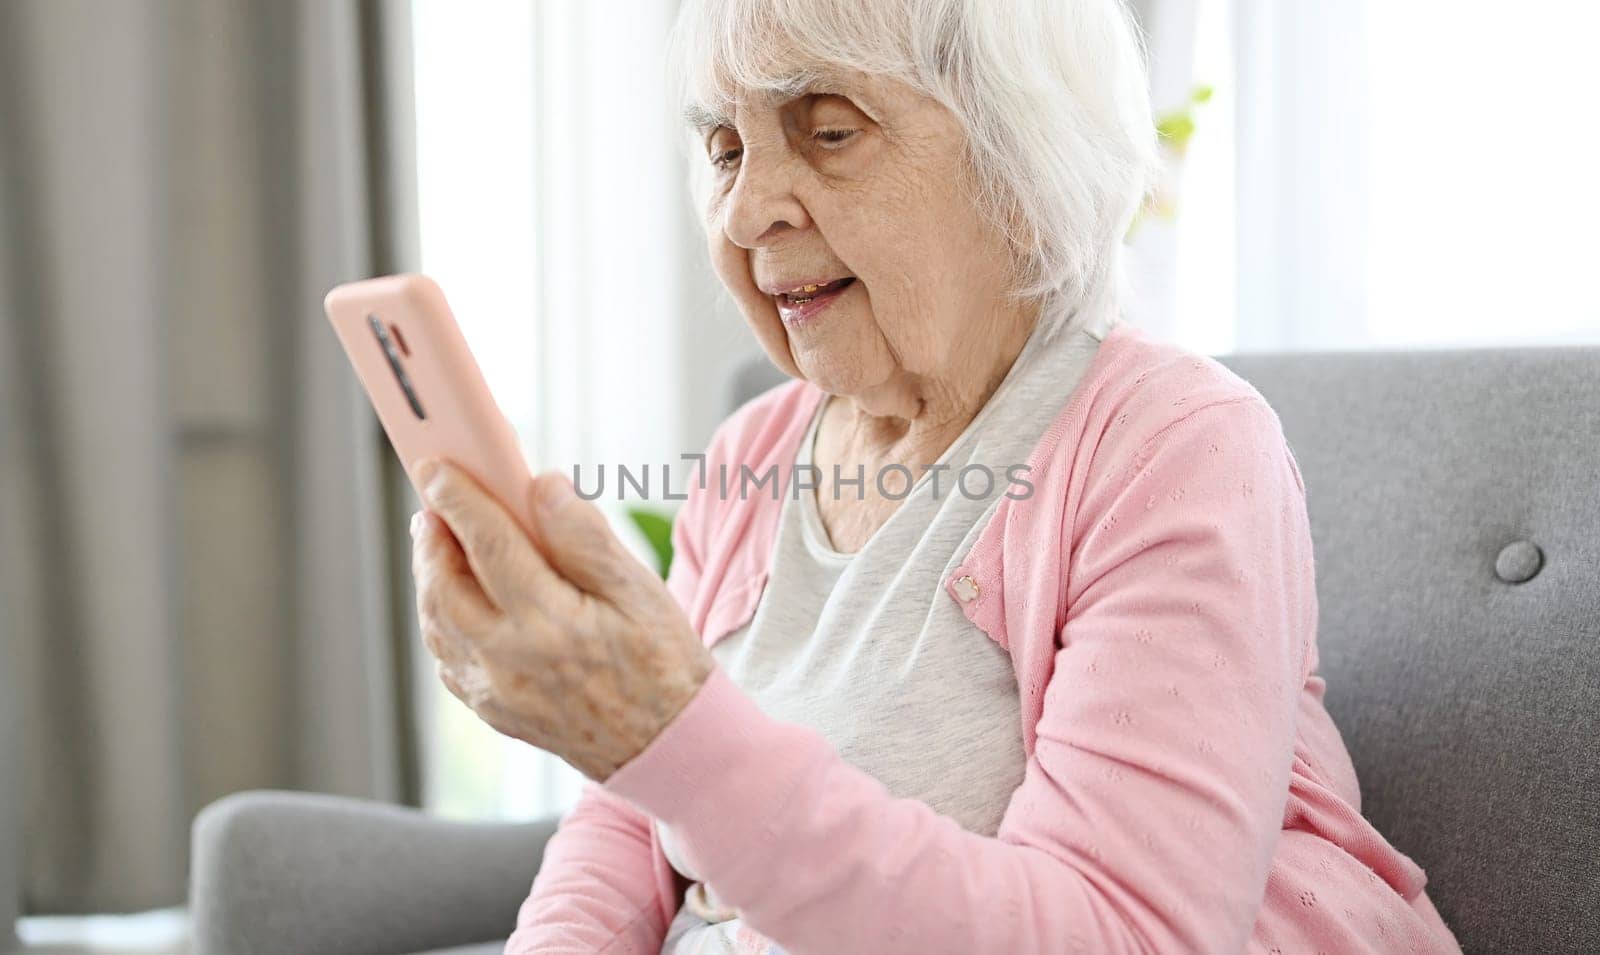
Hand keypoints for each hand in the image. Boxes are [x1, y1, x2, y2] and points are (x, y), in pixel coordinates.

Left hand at [409, 458, 713, 780]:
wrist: (671, 747)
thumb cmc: (664, 662)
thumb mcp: (640, 589)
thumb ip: (585, 536)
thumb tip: (541, 487)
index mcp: (552, 624)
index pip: (489, 545)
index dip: (458, 499)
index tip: (438, 469)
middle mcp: (512, 662)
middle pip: (443, 587)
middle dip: (431, 538)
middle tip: (434, 501)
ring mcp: (497, 694)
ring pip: (437, 625)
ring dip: (429, 577)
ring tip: (439, 540)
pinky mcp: (495, 713)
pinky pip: (449, 659)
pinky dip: (441, 618)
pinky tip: (457, 596)